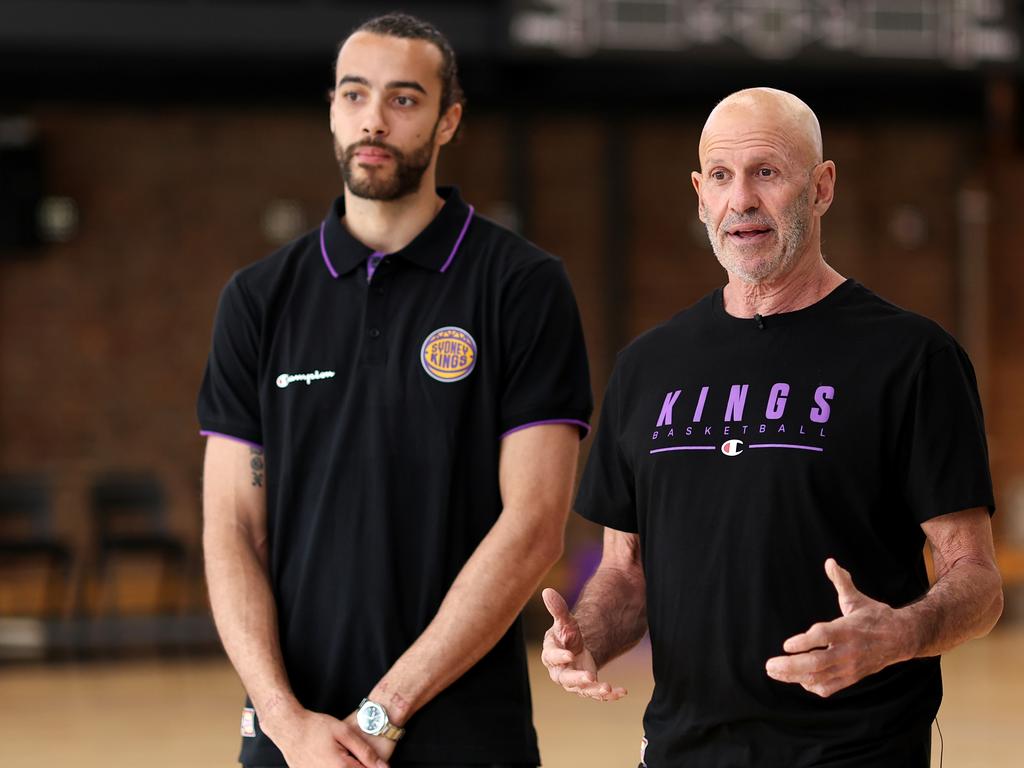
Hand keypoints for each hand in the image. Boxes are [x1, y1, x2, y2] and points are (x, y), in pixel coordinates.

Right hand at [262, 705, 388, 767]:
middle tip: (354, 754)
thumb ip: (365, 752)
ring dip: (348, 766)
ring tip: (343, 755)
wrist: (289, 728)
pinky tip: (334, 759)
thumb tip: (383, 767)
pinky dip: (336, 767)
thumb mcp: (344, 733)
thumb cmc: (315, 727)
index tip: (378, 764)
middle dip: (360, 766)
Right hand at [540, 587, 626, 700]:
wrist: (576, 648)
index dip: (559, 656)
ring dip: (595, 690)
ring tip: (608, 688)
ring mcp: (574, 681)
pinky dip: (609, 695)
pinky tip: (621, 691)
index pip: (551, 657)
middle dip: (577, 679)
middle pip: (565, 678)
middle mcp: (560, 671)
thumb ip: (557, 608)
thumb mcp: (565, 620)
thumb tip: (547, 591)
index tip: (569, 654)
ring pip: (582, 690)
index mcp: (551, 654)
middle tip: (590, 677)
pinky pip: (597, 694)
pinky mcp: (588, 688)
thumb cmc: (566, 634)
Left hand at [765, 558, 908, 697]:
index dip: (804, 641)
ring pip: (819, 678)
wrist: (901, 639)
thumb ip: (841, 582)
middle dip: (790, 666)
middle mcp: (848, 651)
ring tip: (774, 672)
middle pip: (817, 663)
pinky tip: (798, 678)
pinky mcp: (852, 678)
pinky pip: (829, 688)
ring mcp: (850, 668)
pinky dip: (812, 685)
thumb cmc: (873, 617)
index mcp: (848, 629)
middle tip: (769, 664)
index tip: (786, 645)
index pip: (823, 636)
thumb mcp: (857, 599)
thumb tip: (830, 562)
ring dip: (794, 677)